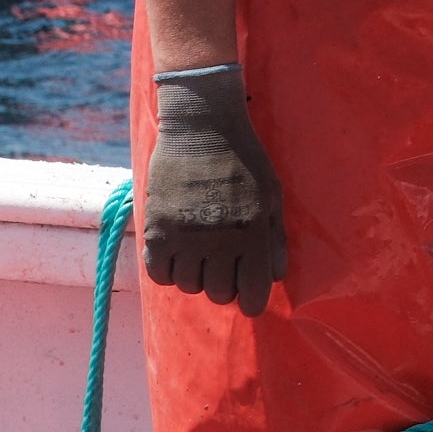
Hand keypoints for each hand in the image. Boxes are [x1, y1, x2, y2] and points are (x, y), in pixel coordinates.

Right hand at [144, 66, 285, 315]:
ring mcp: (185, 237)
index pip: (253, 291)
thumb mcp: (271, 195)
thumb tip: (275, 276)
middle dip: (223, 285)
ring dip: (195, 276)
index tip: (248, 300)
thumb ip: (275, 237)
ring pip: (188, 286)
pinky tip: (175, 255)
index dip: (252, 302)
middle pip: (218, 293)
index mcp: (254, 231)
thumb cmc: (243, 160)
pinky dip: (167, 272)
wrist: (201, 129)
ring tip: (198, 256)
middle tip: (222, 267)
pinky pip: (159, 275)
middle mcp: (220, 239)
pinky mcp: (157, 231)